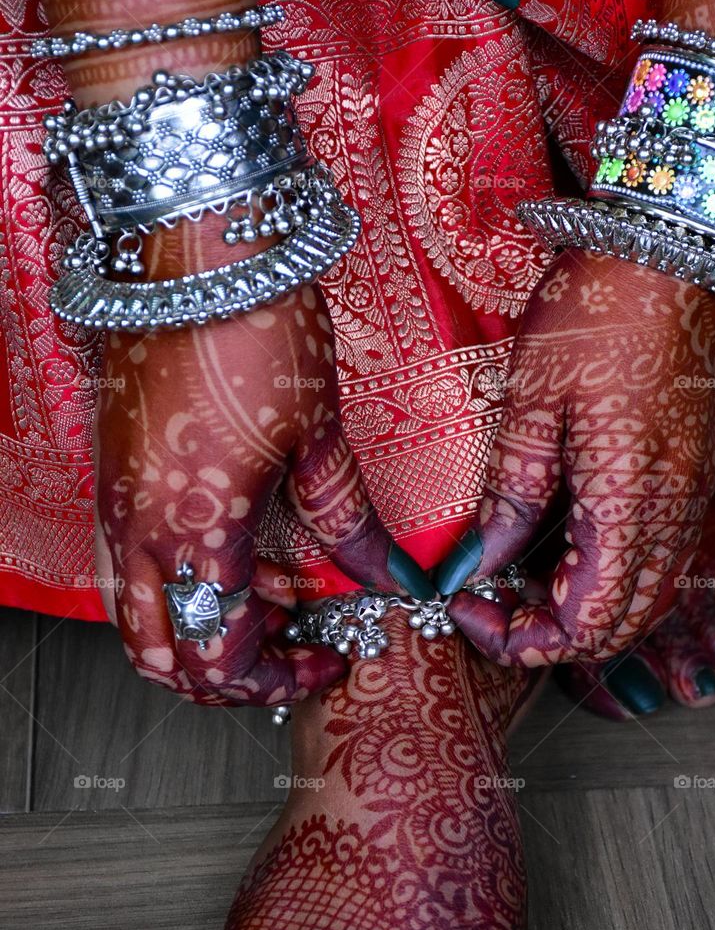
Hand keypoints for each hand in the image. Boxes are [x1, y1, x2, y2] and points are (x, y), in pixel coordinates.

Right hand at [94, 285, 431, 704]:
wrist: (193, 251)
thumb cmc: (256, 331)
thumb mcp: (317, 438)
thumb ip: (347, 522)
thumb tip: (386, 574)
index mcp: (196, 536)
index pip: (223, 655)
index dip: (278, 677)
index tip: (327, 660)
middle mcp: (140, 533)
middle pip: (164, 657)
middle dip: (227, 673)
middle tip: (290, 648)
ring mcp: (116, 504)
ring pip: (140, 616)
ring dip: (203, 628)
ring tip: (278, 594)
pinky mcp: (113, 474)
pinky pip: (135, 564)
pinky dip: (184, 584)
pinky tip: (243, 549)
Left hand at [436, 250, 714, 665]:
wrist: (672, 254)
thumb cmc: (599, 311)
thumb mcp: (533, 399)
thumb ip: (510, 493)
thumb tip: (477, 561)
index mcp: (627, 503)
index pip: (585, 622)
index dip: (523, 638)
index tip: (467, 609)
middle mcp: (670, 516)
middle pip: (620, 626)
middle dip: (550, 636)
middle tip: (488, 604)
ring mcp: (687, 500)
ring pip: (645, 599)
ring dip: (583, 611)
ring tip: (519, 579)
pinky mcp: (689, 480)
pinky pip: (658, 560)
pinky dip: (611, 579)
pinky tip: (564, 548)